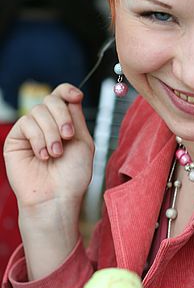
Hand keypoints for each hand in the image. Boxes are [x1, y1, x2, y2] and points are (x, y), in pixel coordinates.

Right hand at [3, 83, 93, 207]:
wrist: (57, 196)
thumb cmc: (72, 175)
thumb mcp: (83, 142)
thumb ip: (76, 117)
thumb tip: (70, 96)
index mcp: (65, 123)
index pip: (62, 96)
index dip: (67, 91)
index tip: (77, 96)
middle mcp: (48, 124)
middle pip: (52, 99)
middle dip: (62, 116)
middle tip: (68, 137)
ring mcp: (31, 131)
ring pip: (39, 111)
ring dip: (51, 133)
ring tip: (56, 154)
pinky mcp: (16, 139)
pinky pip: (26, 123)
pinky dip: (38, 139)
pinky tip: (43, 156)